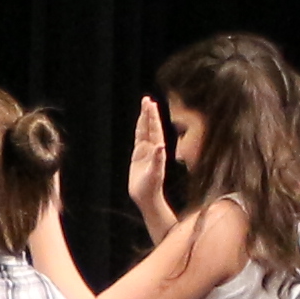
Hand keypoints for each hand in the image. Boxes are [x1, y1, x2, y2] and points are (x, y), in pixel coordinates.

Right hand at [128, 96, 173, 232]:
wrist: (148, 198)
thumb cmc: (152, 188)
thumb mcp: (155, 174)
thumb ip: (158, 160)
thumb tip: (160, 146)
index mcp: (157, 150)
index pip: (154, 130)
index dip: (152, 117)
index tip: (150, 105)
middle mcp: (153, 148)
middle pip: (150, 127)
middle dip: (148, 113)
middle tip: (146, 99)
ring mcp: (146, 151)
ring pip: (144, 131)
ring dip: (144, 119)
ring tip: (144, 105)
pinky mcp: (139, 156)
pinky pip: (139, 139)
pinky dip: (139, 129)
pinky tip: (140, 122)